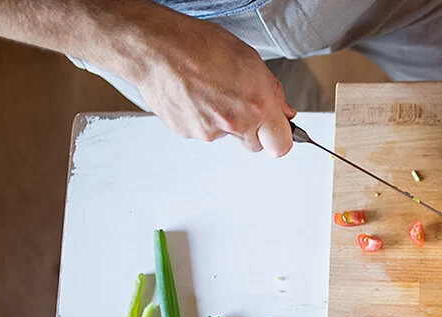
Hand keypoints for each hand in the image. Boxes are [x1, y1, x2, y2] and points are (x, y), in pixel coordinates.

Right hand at [124, 20, 295, 156]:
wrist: (157, 47)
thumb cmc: (201, 45)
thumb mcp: (250, 60)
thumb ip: (272, 92)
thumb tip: (284, 110)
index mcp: (258, 105)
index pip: (281, 145)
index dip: (279, 138)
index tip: (276, 131)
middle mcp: (235, 123)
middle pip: (254, 145)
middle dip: (252, 130)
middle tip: (239, 103)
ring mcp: (209, 131)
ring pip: (226, 136)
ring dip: (223, 121)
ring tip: (210, 90)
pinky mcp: (187, 133)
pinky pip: (202, 131)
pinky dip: (200, 118)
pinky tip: (194, 95)